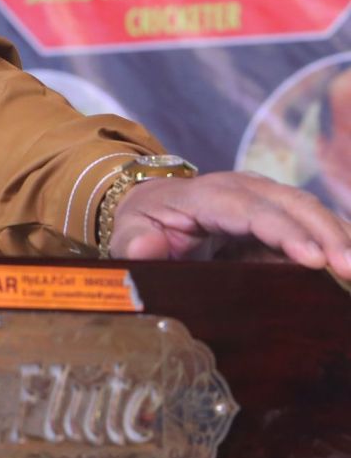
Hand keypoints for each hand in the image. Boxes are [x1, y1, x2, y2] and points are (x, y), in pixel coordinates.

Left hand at [110, 170, 350, 279]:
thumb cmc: (144, 221)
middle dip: (326, 234)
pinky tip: (349, 263)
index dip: (285, 232)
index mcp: (206, 195)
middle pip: (292, 204)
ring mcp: (266, 197)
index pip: (251, 210)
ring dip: (340, 236)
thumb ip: (132, 243)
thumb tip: (143, 249)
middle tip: (349, 269)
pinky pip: (314, 223)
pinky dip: (337, 238)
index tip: (314, 259)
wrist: (153, 204)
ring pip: (310, 210)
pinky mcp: (279, 214)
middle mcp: (242, 188)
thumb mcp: (129, 232)